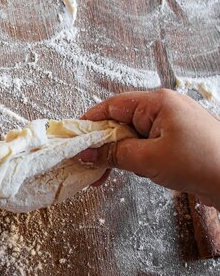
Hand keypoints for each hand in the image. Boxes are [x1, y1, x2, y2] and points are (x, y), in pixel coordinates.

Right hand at [78, 89, 219, 208]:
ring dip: (117, 153)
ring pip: (132, 135)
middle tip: (87, 162)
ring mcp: (172, 125)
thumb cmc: (201, 163)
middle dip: (102, 143)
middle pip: (120, 121)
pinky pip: (146, 145)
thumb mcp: (148, 160)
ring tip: (103, 173)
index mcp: (158, 102)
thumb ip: (113, 154)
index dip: (89, 122)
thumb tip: (86, 152)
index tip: (73, 138)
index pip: (112, 106)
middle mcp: (165, 109)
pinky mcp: (178, 142)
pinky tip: (126, 171)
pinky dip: (132, 158)